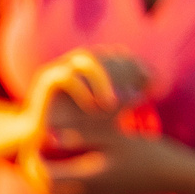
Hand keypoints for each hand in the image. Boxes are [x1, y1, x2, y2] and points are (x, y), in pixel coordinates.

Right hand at [20, 48, 147, 131]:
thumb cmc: (76, 126)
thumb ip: (125, 98)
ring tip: (114, 103)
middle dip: (124, 70)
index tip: (152, 81)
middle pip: (104, 54)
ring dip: (103, 78)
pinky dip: (82, 89)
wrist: (42, 139)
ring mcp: (60, 69)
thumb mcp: (106, 114)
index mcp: (91, 69)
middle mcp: (76, 64)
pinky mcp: (45, 82)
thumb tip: (149, 86)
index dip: (136, 65)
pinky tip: (93, 106)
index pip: (117, 56)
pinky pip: (65, 76)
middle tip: (138, 91)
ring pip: (85, 58)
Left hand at [28, 99, 194, 193]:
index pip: (45, 177)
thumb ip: (81, 136)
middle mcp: (88, 192)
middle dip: (35, 172)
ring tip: (48, 155)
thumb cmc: (148, 154)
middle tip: (35, 150)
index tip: (34, 142)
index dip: (33, 161)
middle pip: (47, 191)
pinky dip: (63, 181)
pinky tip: (68, 161)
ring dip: (48, 178)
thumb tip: (48, 135)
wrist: (175, 177)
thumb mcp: (115, 139)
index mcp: (88, 177)